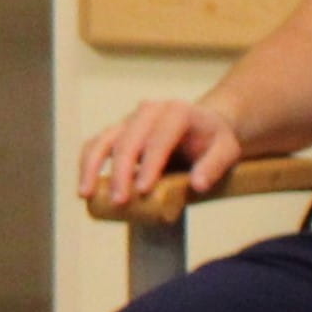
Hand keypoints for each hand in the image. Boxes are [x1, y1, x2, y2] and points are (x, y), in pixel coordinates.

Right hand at [80, 98, 245, 217]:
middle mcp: (149, 110)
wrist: (203, 127)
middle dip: (120, 172)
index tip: (143, 190)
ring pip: (103, 139)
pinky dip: (86, 164)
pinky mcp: (117, 131)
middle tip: (120, 201)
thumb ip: (214, 166)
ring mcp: (129, 120)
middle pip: (128, 140)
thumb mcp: (227, 151)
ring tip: (87, 194)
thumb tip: (197, 185)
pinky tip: (85, 188)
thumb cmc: (214, 142)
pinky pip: (95, 144)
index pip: (159, 138)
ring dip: (92, 167)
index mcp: (177, 112)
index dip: (150, 164)